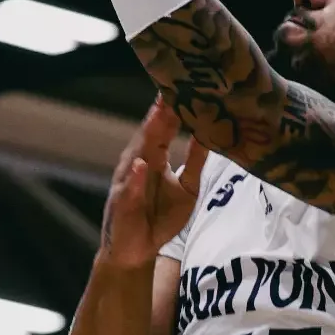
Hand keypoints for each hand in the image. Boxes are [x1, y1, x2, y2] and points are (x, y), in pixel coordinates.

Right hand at [100, 96, 207, 269]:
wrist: (138, 251)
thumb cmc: (160, 217)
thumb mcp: (187, 187)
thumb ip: (195, 161)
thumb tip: (212, 133)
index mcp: (153, 157)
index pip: (164, 127)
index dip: (174, 107)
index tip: (186, 83)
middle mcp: (138, 164)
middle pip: (150, 133)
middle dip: (161, 112)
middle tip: (173, 86)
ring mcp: (127, 183)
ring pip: (137, 154)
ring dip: (147, 135)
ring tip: (159, 114)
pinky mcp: (122, 205)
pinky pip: (128, 189)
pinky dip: (134, 178)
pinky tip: (140, 165)